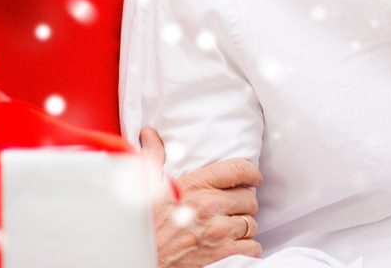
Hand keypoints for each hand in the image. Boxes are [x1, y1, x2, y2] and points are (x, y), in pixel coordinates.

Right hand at [140, 128, 263, 267]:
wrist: (137, 258)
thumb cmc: (144, 225)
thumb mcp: (146, 187)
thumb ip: (153, 157)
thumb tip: (149, 134)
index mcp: (196, 186)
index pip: (239, 170)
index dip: (251, 173)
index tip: (253, 177)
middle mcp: (210, 207)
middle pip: (249, 198)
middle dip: (244, 202)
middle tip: (235, 206)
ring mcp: (218, 233)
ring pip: (251, 223)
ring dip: (244, 225)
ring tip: (233, 226)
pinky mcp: (222, 255)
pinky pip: (251, 248)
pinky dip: (248, 247)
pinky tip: (237, 244)